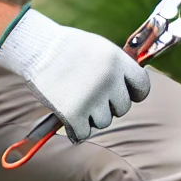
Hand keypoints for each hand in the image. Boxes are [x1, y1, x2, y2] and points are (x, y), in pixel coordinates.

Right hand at [0, 8, 150, 142]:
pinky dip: (76, 131)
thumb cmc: (67, 47)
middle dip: (109, 106)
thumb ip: (117, 67)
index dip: (134, 93)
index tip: (124, 95)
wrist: (38, 48)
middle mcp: (110, 80)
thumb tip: (130, 88)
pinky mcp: (74, 113)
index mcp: (119, 61)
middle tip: (91, 96)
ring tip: (76, 101)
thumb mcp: (99, 48)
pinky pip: (83, 133)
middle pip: (122, 108)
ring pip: (103, 122)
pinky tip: (69, 121)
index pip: (143, 86)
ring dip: (91, 117)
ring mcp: (93, 98)